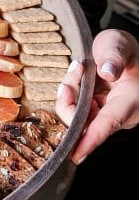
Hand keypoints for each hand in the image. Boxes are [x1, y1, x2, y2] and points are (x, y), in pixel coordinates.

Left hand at [55, 29, 138, 162]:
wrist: (127, 54)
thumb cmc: (125, 51)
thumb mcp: (119, 44)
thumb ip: (114, 56)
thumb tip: (108, 72)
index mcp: (129, 101)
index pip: (107, 124)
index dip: (90, 140)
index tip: (76, 155)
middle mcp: (120, 114)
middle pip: (85, 122)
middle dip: (70, 99)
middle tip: (75, 70)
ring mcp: (108, 115)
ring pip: (79, 116)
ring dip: (71, 94)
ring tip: (79, 69)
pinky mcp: (100, 113)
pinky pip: (79, 111)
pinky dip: (73, 95)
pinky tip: (79, 77)